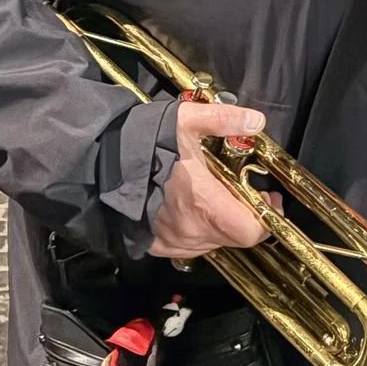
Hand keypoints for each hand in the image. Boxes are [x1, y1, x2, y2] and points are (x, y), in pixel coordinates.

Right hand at [149, 100, 270, 261]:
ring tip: (216, 196)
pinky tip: (192, 207)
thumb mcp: (185, 121)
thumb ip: (223, 120)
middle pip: (236, 236)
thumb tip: (254, 121)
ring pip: (214, 241)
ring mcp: (174, 241)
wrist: (98, 166)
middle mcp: (191, 230)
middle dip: (246, 215)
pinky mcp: (158, 245)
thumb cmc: (141, 146)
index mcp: (204, 204)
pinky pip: (191, 245)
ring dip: (222, 222)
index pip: (251, 230)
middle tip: (246, 192)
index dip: (266, 217)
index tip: (268, 199)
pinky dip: (199, 230)